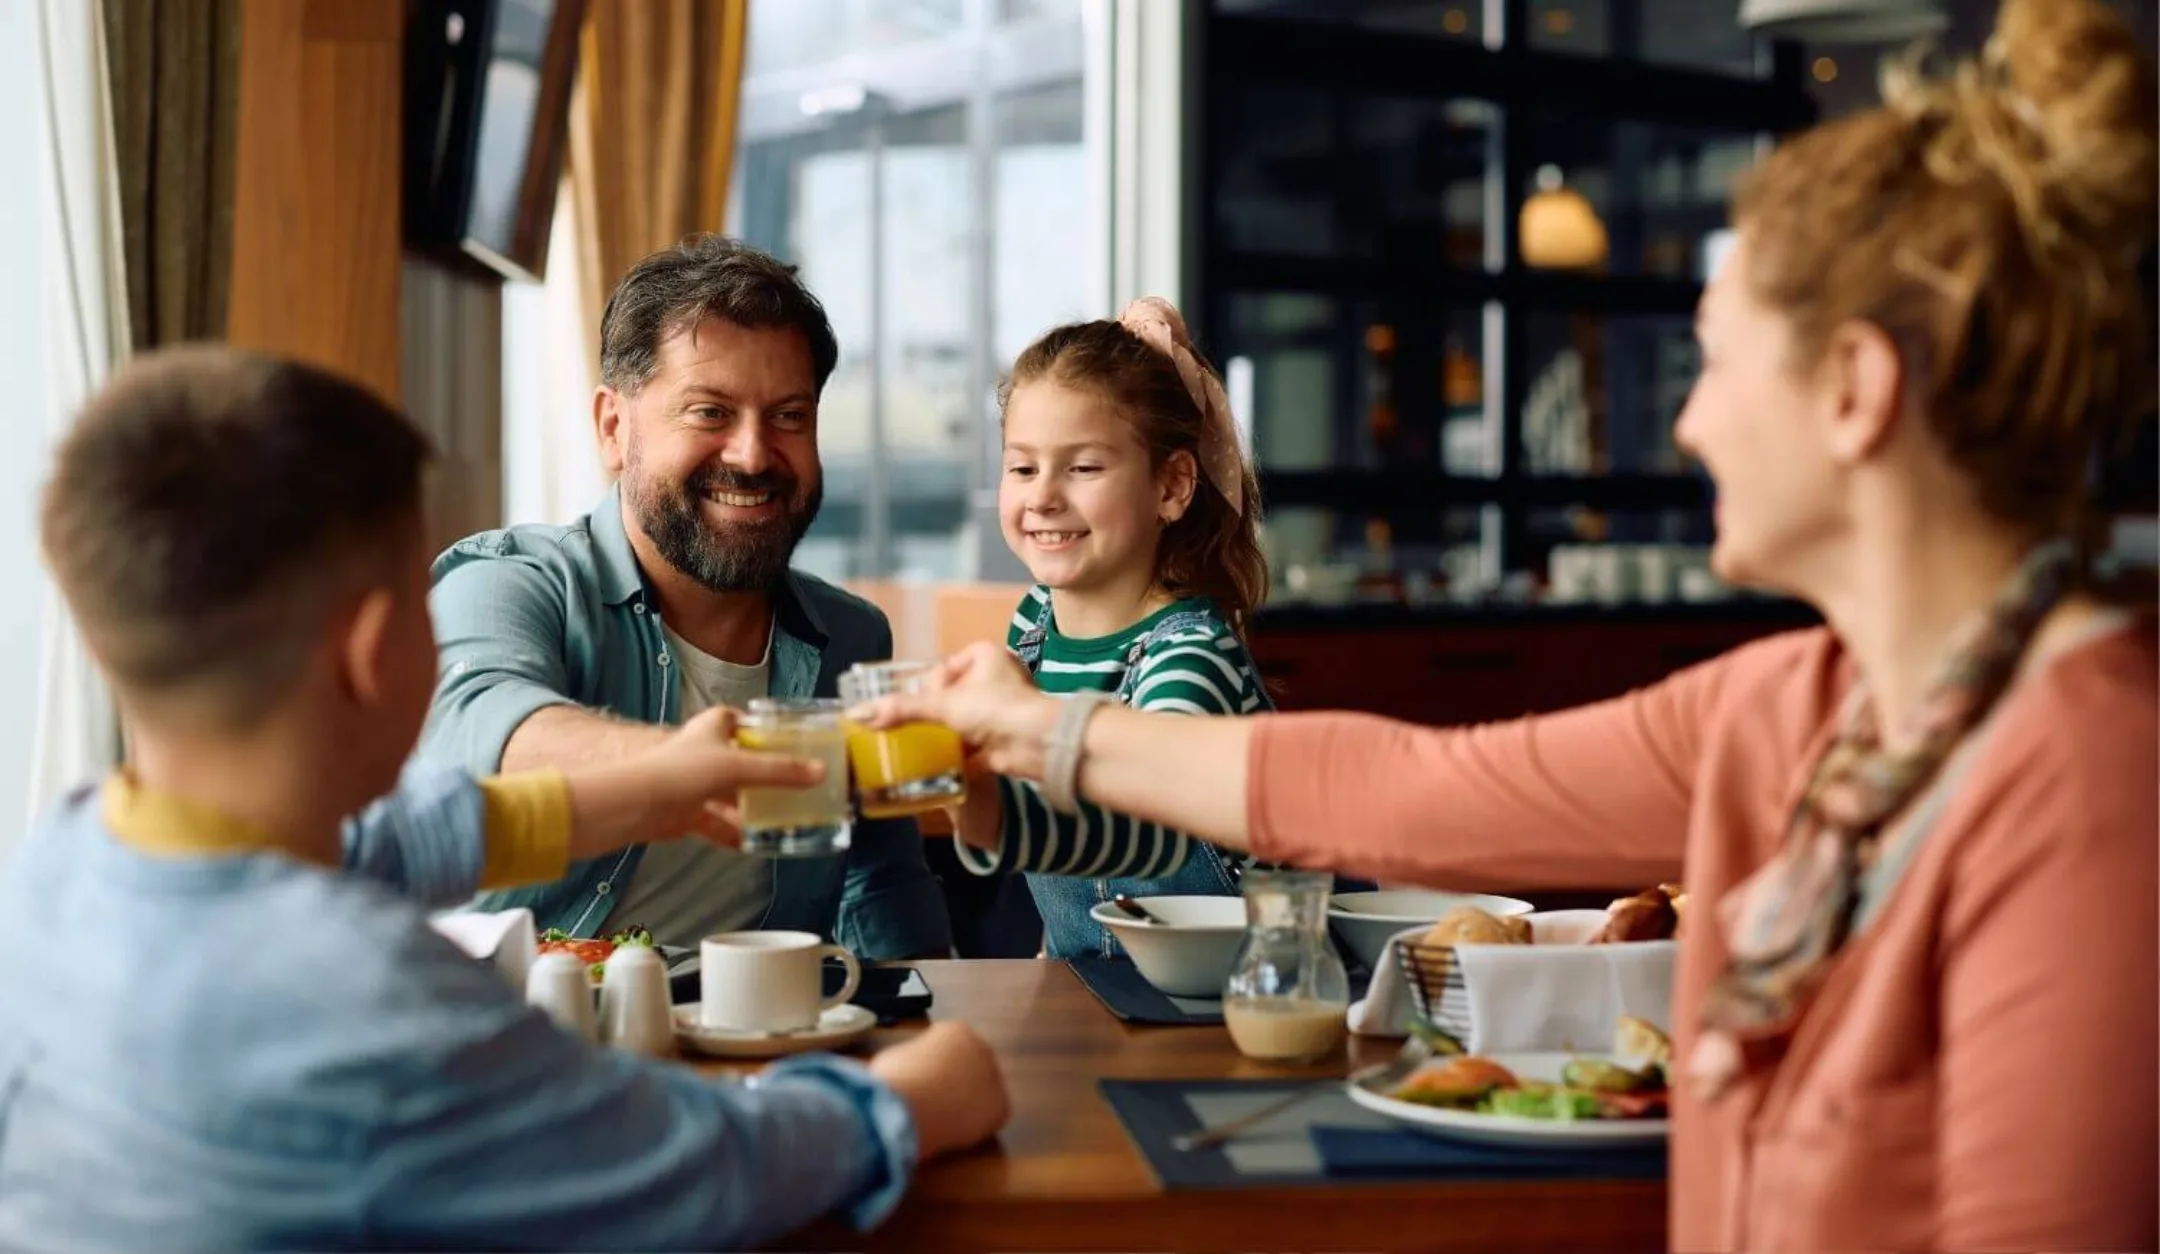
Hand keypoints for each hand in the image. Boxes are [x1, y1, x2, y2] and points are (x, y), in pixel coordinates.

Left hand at [568, 708, 823, 857]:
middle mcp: (705, 752)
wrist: (637, 805)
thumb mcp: (739, 766)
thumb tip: (820, 773)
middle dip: (765, 774)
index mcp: (715, 727)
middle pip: (742, 760)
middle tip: (796, 785)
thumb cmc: (682, 771)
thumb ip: (780, 771)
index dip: (763, 728)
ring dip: (752, 807)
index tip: (790, 741)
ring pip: (731, 794)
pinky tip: (754, 844)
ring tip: (783, 817)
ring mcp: (696, 783)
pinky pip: (718, 823)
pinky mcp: (688, 811)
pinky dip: (733, 833)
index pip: (742, 721)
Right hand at [848, 642, 1059, 781]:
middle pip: (950, 697)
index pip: (942, 669)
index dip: (926, 688)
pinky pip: (972, 746)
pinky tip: (938, 766)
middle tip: (913, 730)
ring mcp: (1000, 710)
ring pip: (961, 722)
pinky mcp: (1003, 738)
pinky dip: (957, 756)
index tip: (918, 706)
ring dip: (944, 736)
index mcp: (984, 655)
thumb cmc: (996, 709)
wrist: (1037, 743)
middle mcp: (996, 678)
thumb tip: (860, 714)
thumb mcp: (943, 704)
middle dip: (933, 715)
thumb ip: (902, 709)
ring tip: (920, 748)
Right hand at [866, 1021, 1010, 1159]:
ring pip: (981, 1091)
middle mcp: (981, 1047)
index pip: (950, 1046)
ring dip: (967, 1103)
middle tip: (935, 1103)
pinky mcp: (1001, 1106)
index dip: (933, 1066)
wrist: (907, 1104)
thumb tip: (909, 1073)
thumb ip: (914, 1060)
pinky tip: (954, 1133)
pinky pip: (988, 1117)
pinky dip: (975, 1127)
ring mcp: (994, 1076)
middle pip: (971, 1065)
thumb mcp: (896, 1057)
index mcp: (955, 1030)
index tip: (921, 1081)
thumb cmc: (892, 1079)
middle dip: (956, 1082)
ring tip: (941, 1120)